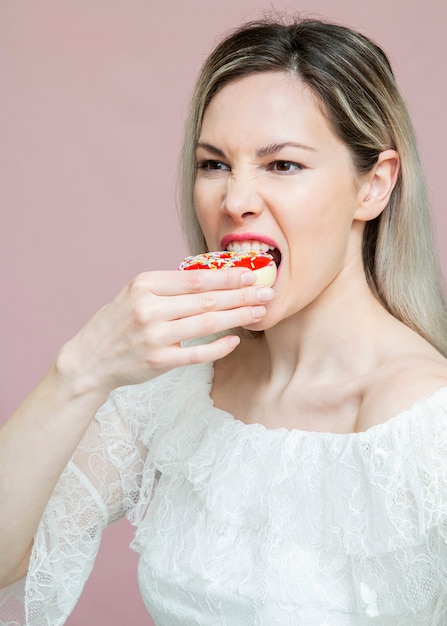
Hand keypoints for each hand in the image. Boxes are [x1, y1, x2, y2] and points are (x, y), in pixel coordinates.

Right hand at [56, 268, 273, 395]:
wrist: (90, 358)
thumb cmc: (119, 321)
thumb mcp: (137, 293)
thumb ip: (170, 286)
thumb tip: (215, 277)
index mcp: (144, 285)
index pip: (195, 279)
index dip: (227, 276)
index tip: (251, 272)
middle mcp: (149, 309)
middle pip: (206, 300)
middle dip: (241, 295)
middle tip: (267, 292)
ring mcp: (154, 337)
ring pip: (205, 324)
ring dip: (237, 317)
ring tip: (259, 311)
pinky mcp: (158, 361)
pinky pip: (197, 354)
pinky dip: (218, 346)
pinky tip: (236, 339)